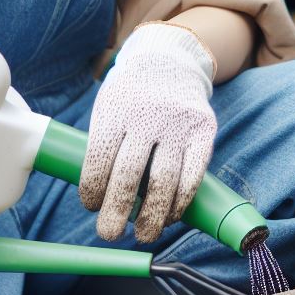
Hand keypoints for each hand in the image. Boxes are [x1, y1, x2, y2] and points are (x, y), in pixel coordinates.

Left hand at [79, 22, 216, 243]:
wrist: (168, 60)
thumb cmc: (130, 96)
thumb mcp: (108, 107)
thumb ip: (103, 146)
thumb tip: (98, 200)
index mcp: (115, 109)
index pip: (99, 158)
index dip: (93, 188)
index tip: (91, 205)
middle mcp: (147, 115)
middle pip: (129, 174)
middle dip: (116, 211)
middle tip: (108, 233)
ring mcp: (178, 123)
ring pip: (164, 180)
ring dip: (152, 215)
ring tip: (144, 235)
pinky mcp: (203, 129)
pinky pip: (193, 174)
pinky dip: (181, 201)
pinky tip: (170, 215)